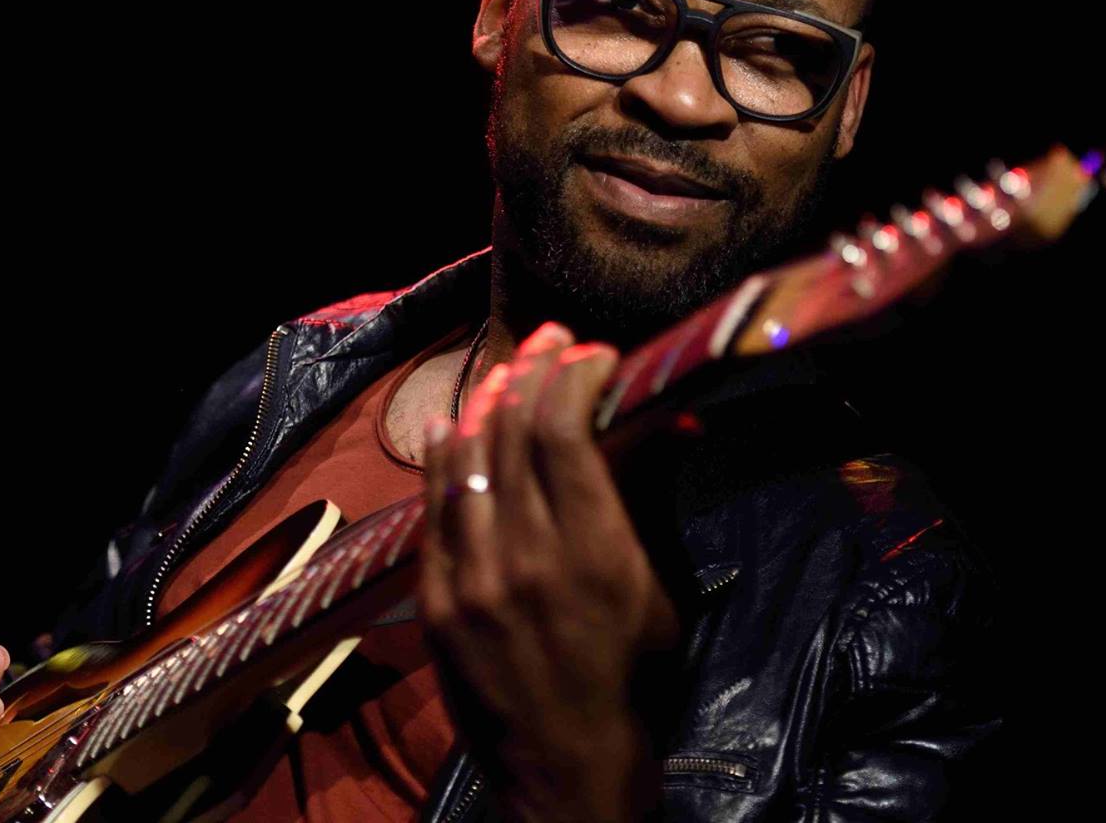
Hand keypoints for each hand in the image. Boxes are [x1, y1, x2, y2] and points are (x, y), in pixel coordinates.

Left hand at [417, 321, 678, 822]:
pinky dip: (442, 461)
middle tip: (550, 342)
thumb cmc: (628, 676)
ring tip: (506, 373)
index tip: (593, 355)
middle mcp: (527, 557)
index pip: (567, 431)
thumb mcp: (656, 590)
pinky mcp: (436, 601)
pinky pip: (431, 511)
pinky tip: (452, 428)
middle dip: (534, 373)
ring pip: (468, 462)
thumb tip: (674, 417)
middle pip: (515, 434)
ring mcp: (473, 579)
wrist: (564, 762)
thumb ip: (650, 500)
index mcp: (595, 554)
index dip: (575, 377)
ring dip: (487, 405)